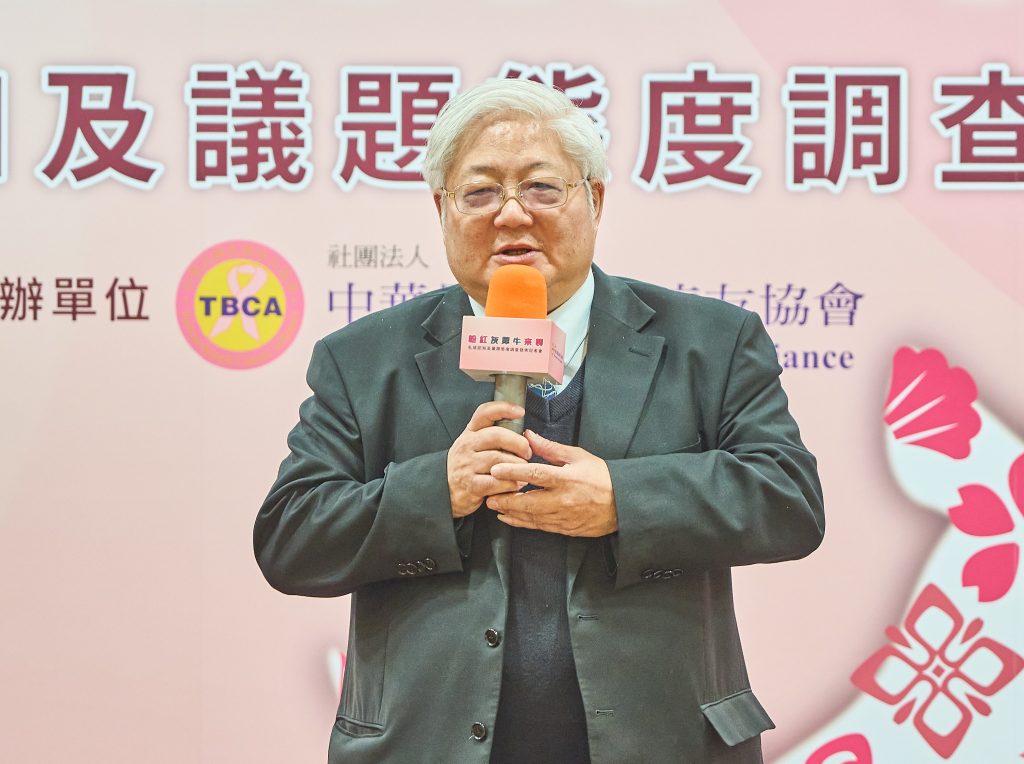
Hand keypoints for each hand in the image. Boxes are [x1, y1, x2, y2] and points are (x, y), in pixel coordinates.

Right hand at [447, 401, 531, 517]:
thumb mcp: (474, 445)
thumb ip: (493, 435)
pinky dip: (511, 483)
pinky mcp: (471, 485)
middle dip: (519, 443)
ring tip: (524, 470)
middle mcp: (467, 445)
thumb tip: (524, 432)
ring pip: (499, 459)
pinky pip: (497, 481)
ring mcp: (467, 465)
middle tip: (527, 452)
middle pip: (497, 435)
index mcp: (470, 433)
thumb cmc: (467, 466)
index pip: (484, 413)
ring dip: (518, 465)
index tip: (520, 412)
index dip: (503, 408)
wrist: (444, 490)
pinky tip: (516, 484)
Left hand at [486, 430, 617, 535]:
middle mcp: (563, 499)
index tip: (496, 469)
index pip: (535, 474)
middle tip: (488, 495)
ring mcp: (564, 516)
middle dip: (506, 499)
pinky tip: (510, 518)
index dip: (513, 472)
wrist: (623, 504)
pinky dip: (522, 523)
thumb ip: (550, 448)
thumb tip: (528, 436)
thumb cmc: (601, 476)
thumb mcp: (578, 456)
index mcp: (567, 478)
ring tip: (494, 506)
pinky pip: (540, 527)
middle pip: (528, 502)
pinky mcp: (565, 528)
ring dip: (511, 512)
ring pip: (531, 517)